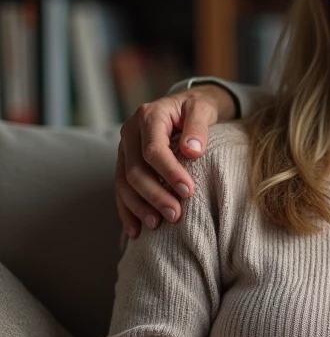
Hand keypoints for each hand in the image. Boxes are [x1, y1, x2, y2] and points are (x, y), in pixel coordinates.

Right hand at [115, 84, 235, 237]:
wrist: (184, 106)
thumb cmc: (196, 107)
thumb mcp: (202, 109)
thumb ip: (198, 127)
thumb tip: (192, 151)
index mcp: (148, 116)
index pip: (153, 150)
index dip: (169, 172)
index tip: (188, 191)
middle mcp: (129, 132)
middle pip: (135, 170)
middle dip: (155, 195)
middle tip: (176, 214)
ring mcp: (123, 149)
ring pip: (123, 183)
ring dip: (140, 207)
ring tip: (158, 225)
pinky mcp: (123, 162)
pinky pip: (120, 189)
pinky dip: (127, 211)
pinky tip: (136, 231)